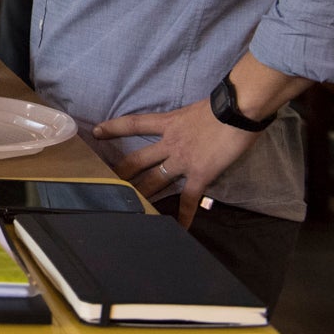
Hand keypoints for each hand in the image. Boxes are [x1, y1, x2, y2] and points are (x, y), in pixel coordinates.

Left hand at [94, 101, 263, 226]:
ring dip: (142, 194)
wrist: (237, 111)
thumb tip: (188, 123)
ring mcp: (183, 160)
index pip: (134, 124)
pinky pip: (189, 198)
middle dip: (121, 171)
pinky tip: (180, 228)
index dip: (114, 127)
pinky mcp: (200, 174)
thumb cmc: (221, 105)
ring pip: (155, 180)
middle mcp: (170, 143)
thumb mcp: (193, 109)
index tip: (96, 132)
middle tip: (104, 181)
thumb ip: (185, 120)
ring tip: (128, 208)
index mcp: (168, 123)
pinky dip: (185, 214)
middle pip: (138, 159)